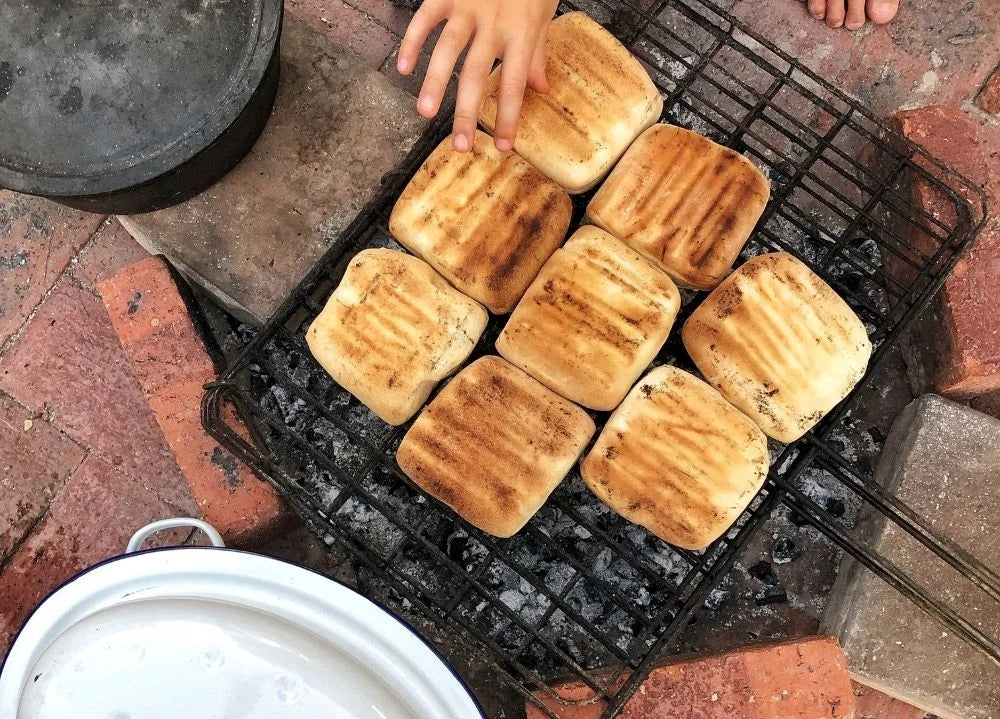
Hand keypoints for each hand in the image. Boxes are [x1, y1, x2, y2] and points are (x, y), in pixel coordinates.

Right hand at [397, 0, 559, 152]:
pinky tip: (404, 68)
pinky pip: (425, 19)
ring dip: (434, 82)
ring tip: (424, 112)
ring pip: (447, 49)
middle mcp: (493, 22)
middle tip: (459, 145)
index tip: (501, 146)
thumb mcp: (545, 12)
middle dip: (466, 112)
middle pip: (476, 74)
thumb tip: (540, 89)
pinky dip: (413, 42)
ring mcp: (467, 7)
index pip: (513, 83)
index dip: (507, 116)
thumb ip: (538, 50)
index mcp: (521, 32)